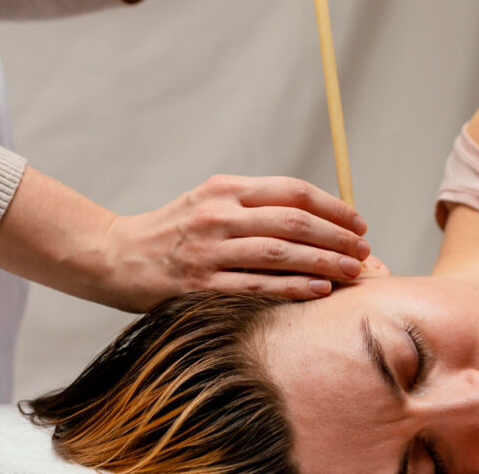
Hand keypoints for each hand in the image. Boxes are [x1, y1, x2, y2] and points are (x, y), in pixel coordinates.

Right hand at [103, 175, 370, 310]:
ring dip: (323, 262)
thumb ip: (257, 203)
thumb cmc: (175, 229)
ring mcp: (208, 251)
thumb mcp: (211, 200)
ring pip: (279, 253)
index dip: (332, 207)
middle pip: (293, 222)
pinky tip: (320, 289)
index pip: (293, 192)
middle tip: (363, 249)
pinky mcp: (198, 286)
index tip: (358, 222)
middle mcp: (218, 215)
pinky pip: (256, 286)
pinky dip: (292, 287)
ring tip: (353, 270)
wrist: (115, 256)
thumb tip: (318, 216)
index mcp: (226, 189)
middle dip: (336, 236)